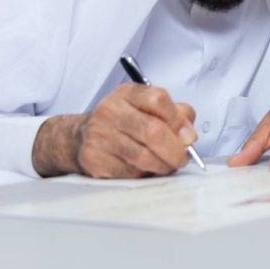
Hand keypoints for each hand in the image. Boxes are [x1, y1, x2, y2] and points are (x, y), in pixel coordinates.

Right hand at [32, 84, 196, 178]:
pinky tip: (146, 169)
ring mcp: (99, 135)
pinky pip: (129, 173)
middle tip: (183, 158)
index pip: (158, 100)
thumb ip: (175, 114)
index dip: (179, 120)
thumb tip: (189, 135)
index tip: (189, 137)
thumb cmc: (122, 121)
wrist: (80, 137)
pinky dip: (144, 174)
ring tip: (168, 165)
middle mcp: (110, 111)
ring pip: (143, 157)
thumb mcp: (146, 107)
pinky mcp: (94, 159)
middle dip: (175, 150)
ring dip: (163, 166)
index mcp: (127, 93)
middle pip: (153, 131)